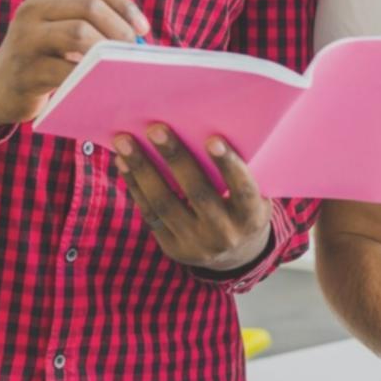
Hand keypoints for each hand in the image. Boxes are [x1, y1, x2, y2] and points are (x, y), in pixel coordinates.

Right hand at [0, 0, 149, 133]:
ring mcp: (25, 40)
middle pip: (88, 7)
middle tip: (133, 50)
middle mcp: (31, 10)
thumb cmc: (45, 55)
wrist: (0, 86)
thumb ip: (93, 21)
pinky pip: (68, 70)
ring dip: (108, 50)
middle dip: (119, 28)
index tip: (142, 28)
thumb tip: (139, 34)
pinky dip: (92, 76)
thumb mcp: (62, 28)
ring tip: (120, 66)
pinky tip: (103, 83)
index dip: (122, 3)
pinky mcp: (26, 71)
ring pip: (78, 34)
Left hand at [114, 126, 271, 271]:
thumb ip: (238, 171)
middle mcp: (224, 233)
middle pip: (197, 193)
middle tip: (156, 129)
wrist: (235, 254)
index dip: (228, 165)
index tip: (213, 139)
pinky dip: (135, 186)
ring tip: (124, 141)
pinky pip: (149, 214)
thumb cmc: (244, 206)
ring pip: (164, 204)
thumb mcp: (256, 194)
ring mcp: (196, 244)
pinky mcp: (173, 248)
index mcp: (251, 217)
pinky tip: (123, 163)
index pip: (242, 190)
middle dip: (175, 158)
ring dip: (142, 169)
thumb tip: (207, 127)